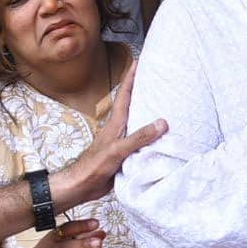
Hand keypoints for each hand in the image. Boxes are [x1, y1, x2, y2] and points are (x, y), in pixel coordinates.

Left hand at [50, 61, 165, 210]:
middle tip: (156, 78)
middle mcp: (120, 128)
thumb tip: (162, 123)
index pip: (124, 94)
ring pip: (138, 121)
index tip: (138, 61)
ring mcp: (122, 141)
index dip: (130, 77)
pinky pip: (141, 140)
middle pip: (133, 104)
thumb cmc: (94, 166)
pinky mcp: (125, 154)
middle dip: (142, 90)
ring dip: (148, 111)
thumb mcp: (117, 150)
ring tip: (164, 103)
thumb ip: (139, 137)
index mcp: (116, 123)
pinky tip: (160, 136)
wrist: (82, 186)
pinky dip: (150, 134)